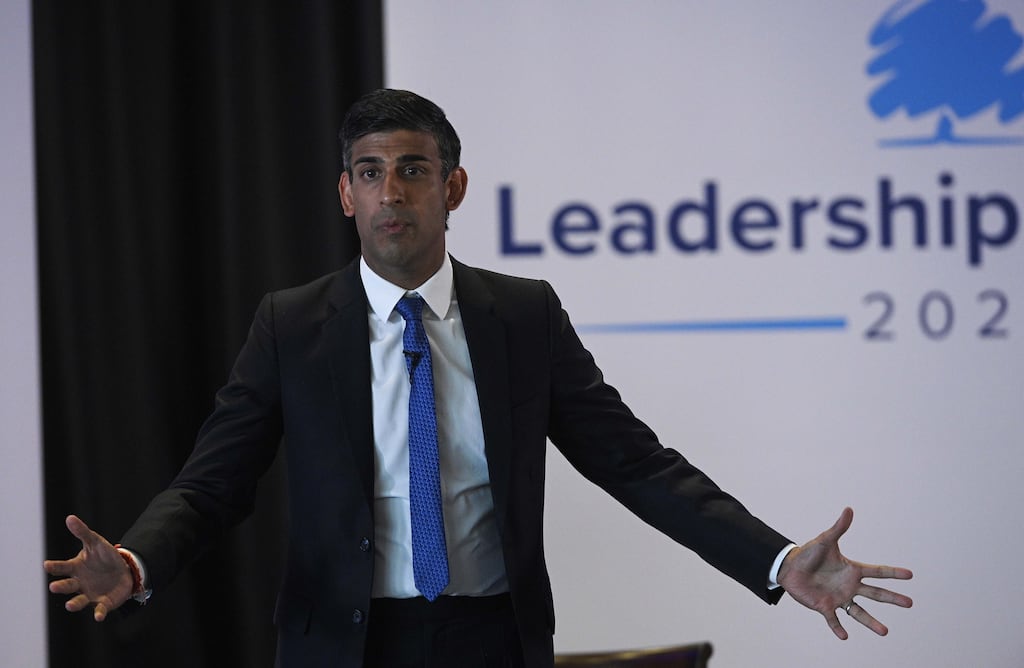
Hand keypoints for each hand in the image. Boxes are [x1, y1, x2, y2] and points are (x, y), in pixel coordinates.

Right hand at [43, 515, 133, 621]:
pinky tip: (98, 616)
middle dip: (61, 587)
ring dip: (74, 604)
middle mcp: (79, 583)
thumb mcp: (96, 542)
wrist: (125, 570)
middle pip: (67, 586)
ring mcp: (90, 594)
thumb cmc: (105, 556)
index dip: (54, 566)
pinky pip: (100, 609)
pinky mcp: (103, 603)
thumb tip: (69, 518)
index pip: (62, 567)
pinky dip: (98, 613)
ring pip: (79, 601)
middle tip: (54, 586)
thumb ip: (83, 532)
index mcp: (75, 568)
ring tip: (70, 605)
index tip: (46, 565)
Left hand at [777, 507, 912, 639]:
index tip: (911, 575)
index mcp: (852, 570)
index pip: (877, 572)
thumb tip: (849, 509)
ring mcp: (839, 598)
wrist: (789, 568)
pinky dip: (838, 628)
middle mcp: (850, 586)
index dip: (893, 573)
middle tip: (910, 603)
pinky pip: (834, 620)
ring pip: (859, 612)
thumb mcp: (824, 540)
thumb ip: (838, 528)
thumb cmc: (808, 554)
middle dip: (893, 598)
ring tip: (885, 632)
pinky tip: (844, 636)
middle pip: (876, 594)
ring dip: (871, 622)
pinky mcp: (825, 606)